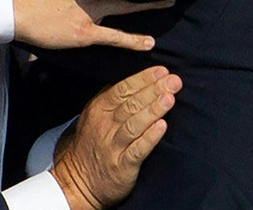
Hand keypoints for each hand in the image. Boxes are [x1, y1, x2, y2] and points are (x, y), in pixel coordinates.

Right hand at [51, 66, 181, 209]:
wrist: (78, 181)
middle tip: (174, 81)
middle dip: (154, 90)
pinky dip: (150, 137)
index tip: (162, 71)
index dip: (143, 79)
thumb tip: (139, 77)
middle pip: (131, 104)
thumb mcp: (95, 116)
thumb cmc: (93, 143)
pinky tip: (162, 126)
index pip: (122, 89)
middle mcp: (104, 126)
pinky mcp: (122, 166)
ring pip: (134, 124)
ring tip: (169, 98)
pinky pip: (137, 150)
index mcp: (99, 109)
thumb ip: (113, 97)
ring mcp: (112, 146)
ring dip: (153, 110)